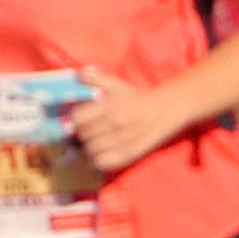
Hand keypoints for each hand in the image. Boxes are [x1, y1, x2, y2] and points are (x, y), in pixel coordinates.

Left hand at [65, 67, 183, 174]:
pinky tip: (102, 150)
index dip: (76, 119)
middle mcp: (116, 125)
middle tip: (89, 129)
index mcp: (110, 107)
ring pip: (90, 150)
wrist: (162, 111)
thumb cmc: (134, 98)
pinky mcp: (128, 155)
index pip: (77, 119)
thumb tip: (77, 75)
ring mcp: (122, 142)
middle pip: (82, 135)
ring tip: (96, 139)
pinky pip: (102, 162)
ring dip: (89, 145)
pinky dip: (98, 158)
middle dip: (82, 132)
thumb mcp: (115, 84)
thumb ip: (94, 78)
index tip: (81, 118)